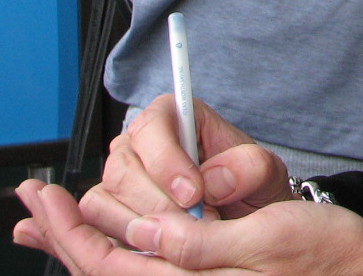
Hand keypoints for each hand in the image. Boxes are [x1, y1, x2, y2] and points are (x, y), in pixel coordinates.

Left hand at [13, 180, 362, 275]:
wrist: (361, 272)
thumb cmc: (323, 257)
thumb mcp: (264, 240)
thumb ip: (198, 246)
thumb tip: (145, 235)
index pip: (108, 265)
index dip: (69, 231)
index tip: (44, 199)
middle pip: (104, 269)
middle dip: (65, 233)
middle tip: (34, 201)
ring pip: (122, 268)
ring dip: (85, 239)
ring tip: (54, 216)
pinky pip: (148, 265)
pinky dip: (119, 247)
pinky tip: (113, 231)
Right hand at [44, 95, 289, 244]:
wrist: (243, 219)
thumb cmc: (248, 188)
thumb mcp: (265, 173)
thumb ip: (249, 167)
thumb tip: (215, 179)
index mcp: (171, 117)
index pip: (152, 129)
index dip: (168, 162)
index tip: (193, 193)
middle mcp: (138, 145)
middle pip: (122, 170)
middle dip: (158, 204)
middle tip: (195, 223)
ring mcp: (120, 180)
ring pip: (103, 201)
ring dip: (143, 226)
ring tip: (185, 235)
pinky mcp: (110, 212)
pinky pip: (96, 226)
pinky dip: (124, 241)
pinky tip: (159, 246)